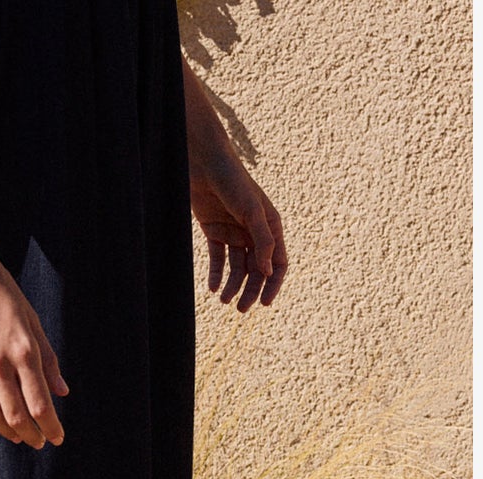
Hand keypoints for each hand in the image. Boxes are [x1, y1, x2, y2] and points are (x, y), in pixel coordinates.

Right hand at [0, 240, 68, 446]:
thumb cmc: (1, 290)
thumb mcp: (31, 320)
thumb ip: (47, 358)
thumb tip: (61, 391)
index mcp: (24, 350)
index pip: (40, 403)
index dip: (51, 426)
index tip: (57, 438)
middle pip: (17, 414)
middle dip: (30, 434)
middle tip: (38, 442)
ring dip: (6, 431)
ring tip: (16, 437)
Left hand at [190, 153, 287, 310]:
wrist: (204, 163)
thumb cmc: (232, 182)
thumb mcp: (251, 212)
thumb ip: (262, 241)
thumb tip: (269, 272)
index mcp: (271, 226)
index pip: (278, 262)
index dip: (273, 284)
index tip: (264, 304)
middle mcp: (254, 231)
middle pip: (257, 269)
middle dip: (250, 290)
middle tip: (240, 309)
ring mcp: (234, 231)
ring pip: (237, 267)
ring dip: (232, 286)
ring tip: (223, 300)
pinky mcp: (214, 231)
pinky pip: (218, 259)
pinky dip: (216, 274)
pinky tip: (212, 287)